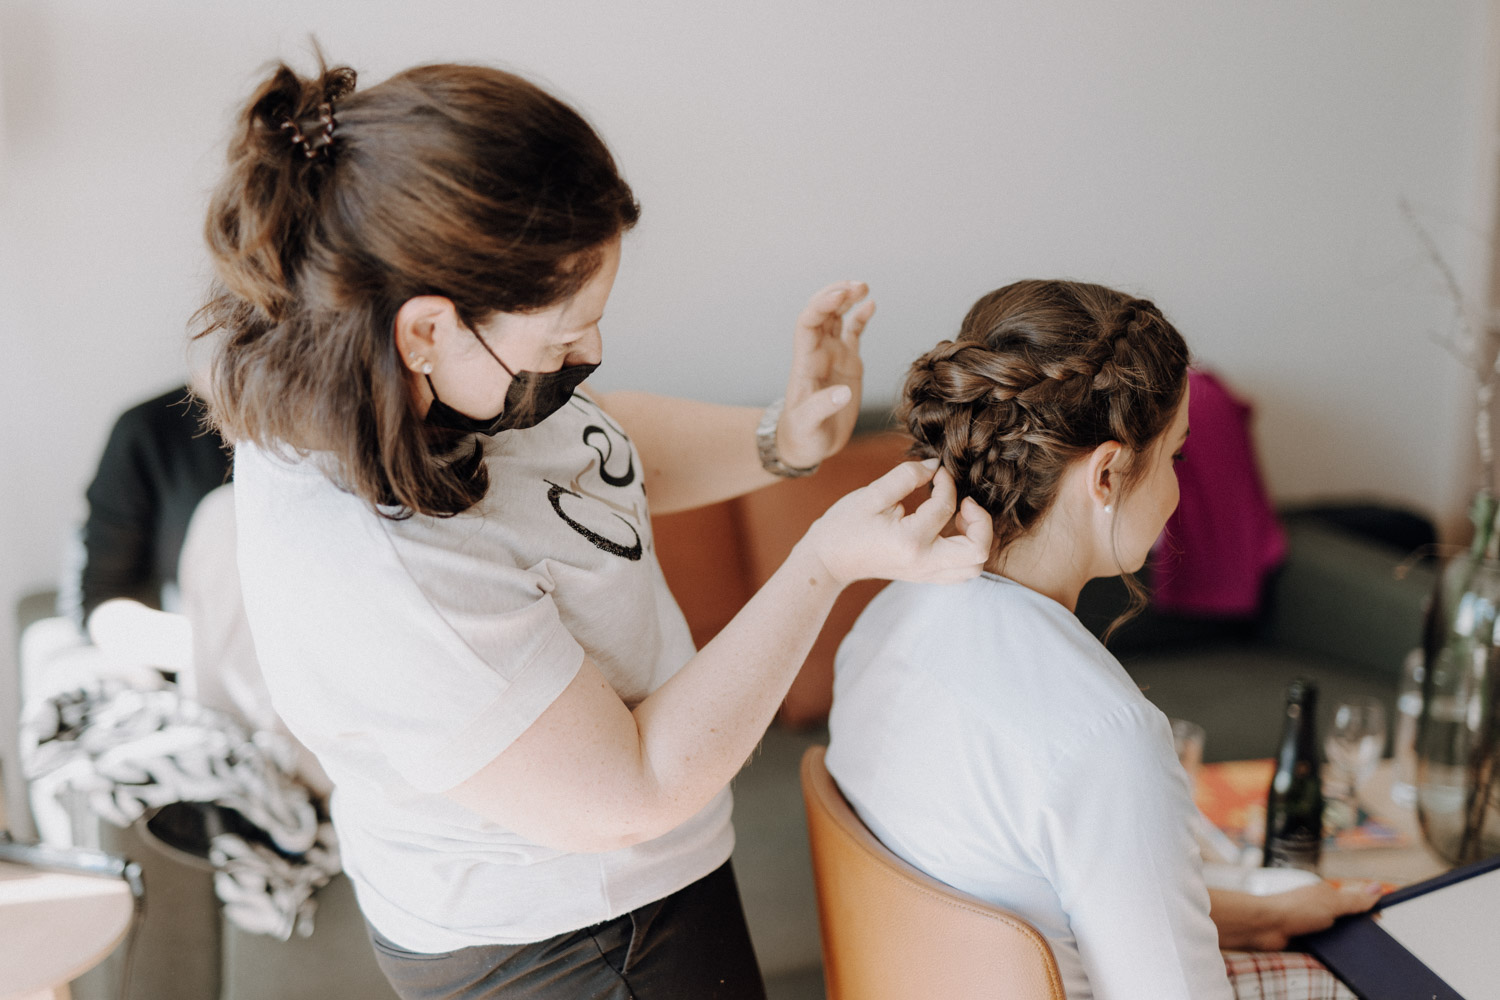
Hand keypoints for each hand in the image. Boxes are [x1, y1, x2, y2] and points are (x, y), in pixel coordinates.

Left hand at [775, 281, 873, 469]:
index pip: (808, 323)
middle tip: (857, 285)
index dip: (822, 305)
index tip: (840, 295)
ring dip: (846, 299)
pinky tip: (871, 304)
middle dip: (835, 295)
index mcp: (806, 363)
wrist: (806, 445)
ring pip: (836, 318)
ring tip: (864, 286)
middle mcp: (818, 354)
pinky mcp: (847, 363)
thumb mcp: (808, 426)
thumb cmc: (802, 437)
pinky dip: (860, 317)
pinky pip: (852, 333)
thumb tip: (843, 393)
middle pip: (821, 313)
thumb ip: (822, 408)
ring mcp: (832, 356)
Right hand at [801, 458, 992, 587]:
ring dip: (976, 538)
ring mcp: (925, 574)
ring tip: (959, 517)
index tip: (937, 471)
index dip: (946, 482)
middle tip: (964, 502)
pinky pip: (961, 571)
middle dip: (980, 521)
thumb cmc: (844, 526)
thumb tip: (935, 465)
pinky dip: (966, 550)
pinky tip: (950, 530)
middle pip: (978, 551)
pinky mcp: (925, 576)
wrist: (828, 561)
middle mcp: (923, 563)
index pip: (946, 508)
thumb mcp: (872, 494)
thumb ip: (907, 476)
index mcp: (910, 541)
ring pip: (974, 567)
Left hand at [1250, 881, 1381, 950]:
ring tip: (1360, 954)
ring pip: (1339, 936)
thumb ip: (1354, 899)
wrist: (1264, 928)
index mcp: (1327, 895)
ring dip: (1346, 943)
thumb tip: (1377, 887)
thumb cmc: (1293, 909)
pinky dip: (1334, 952)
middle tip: (1372, 942)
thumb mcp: (1331, 902)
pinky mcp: (1307, 941)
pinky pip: (1327, 948)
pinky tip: (1342, 959)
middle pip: (1349, 921)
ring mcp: (1313, 925)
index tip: (1381, 918)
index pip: (1355, 901)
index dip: (1368, 909)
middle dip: (1359, 930)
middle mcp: (1320, 908)